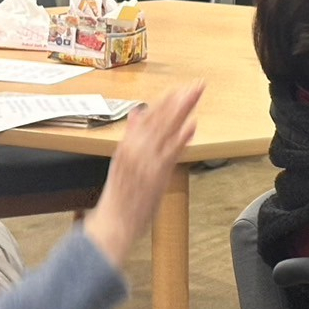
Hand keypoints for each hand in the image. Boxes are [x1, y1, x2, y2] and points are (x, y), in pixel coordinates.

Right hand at [84, 82, 202, 268]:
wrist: (113, 222)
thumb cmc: (119, 197)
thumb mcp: (121, 161)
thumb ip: (131, 136)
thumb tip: (136, 114)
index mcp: (128, 145)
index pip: (150, 117)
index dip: (167, 101)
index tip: (181, 89)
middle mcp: (136, 149)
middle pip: (160, 118)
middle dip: (179, 100)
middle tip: (196, 85)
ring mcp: (146, 160)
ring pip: (166, 129)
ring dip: (181, 111)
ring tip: (195, 95)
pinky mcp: (155, 173)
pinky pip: (170, 151)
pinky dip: (181, 138)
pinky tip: (192, 125)